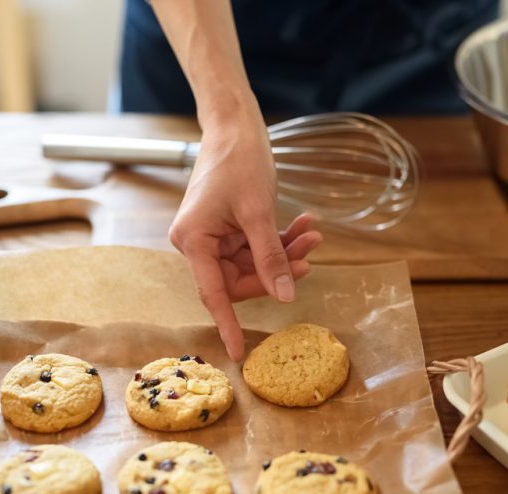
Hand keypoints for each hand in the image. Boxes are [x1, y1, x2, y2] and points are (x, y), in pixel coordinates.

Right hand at [170, 119, 321, 360]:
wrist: (235, 125)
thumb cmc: (239, 160)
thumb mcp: (260, 212)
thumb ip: (271, 257)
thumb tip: (285, 296)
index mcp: (194, 241)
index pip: (214, 294)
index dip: (229, 324)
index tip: (239, 354)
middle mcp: (198, 243)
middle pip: (240, 279)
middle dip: (278, 270)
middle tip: (310, 257)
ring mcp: (214, 236)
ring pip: (254, 263)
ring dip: (285, 252)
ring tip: (313, 234)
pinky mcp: (229, 228)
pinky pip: (256, 246)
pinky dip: (280, 240)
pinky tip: (304, 226)